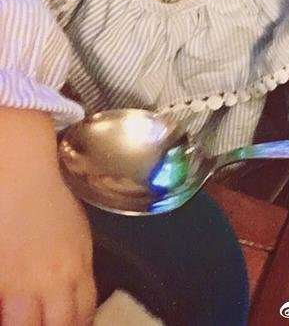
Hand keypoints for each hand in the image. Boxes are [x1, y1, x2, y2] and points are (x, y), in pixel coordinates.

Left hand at [0, 109, 95, 324]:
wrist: (21, 163)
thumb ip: (3, 288)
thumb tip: (8, 307)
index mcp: (19, 284)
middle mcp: (53, 279)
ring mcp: (74, 262)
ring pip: (83, 315)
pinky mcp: (85, 247)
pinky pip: (92, 289)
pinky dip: (83, 310)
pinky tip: (72, 316)